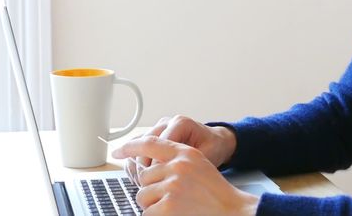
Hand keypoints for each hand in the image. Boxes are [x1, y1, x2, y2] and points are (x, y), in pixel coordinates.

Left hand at [112, 137, 258, 215]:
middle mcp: (177, 165)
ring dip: (152, 205)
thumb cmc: (215, 191)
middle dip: (151, 189)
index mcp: (185, 152)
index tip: (119, 150)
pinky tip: (172, 215)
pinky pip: (147, 212)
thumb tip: (145, 167)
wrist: (232, 210)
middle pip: (144, 176)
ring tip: (173, 207)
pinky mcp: (169, 205)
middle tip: (169, 198)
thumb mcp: (199, 164)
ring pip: (143, 195)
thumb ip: (175, 160)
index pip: (150, 142)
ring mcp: (173, 185)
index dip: (131, 146)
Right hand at [124, 115, 236, 183]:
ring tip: (140, 183)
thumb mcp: (207, 156)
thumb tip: (168, 176)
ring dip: (135, 164)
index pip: (160, 143)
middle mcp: (167, 122)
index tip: (158, 182)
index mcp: (181, 123)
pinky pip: (138, 147)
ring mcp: (159, 128)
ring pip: (137, 144)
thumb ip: (188, 163)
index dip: (156, 164)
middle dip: (143, 166)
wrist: (216, 141)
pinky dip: (135, 162)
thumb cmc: (214, 147)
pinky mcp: (154, 136)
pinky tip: (137, 177)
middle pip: (145, 143)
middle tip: (146, 185)